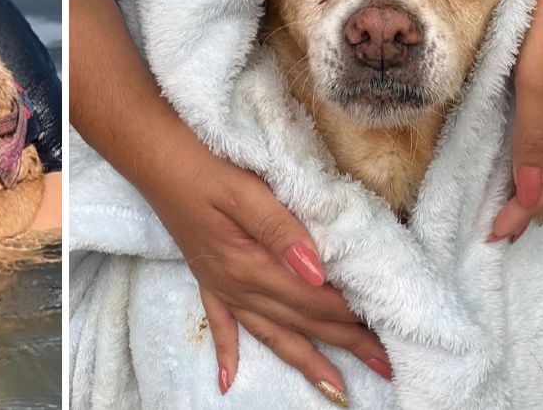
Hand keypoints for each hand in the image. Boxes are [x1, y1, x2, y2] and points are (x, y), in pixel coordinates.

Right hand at [154, 142, 391, 396]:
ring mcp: (220, 284)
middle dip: (345, 344)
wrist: (153, 156)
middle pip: (301, 321)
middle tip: (386, 366)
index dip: (351, 314)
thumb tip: (317, 272)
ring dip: (305, 360)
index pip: (313, 299)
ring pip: (271, 332)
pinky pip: (221, 324)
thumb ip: (281, 230)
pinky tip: (228, 380)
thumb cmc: (201, 163)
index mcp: (249, 265)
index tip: (388, 327)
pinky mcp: (207, 277)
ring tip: (336, 389)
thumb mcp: (244, 189)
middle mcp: (236, 285)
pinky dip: (227, 352)